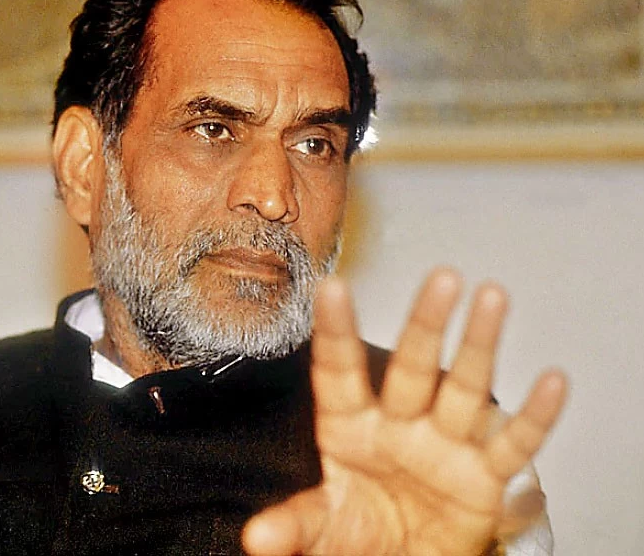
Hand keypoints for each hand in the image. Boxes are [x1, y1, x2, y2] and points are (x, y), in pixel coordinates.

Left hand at [243, 268, 566, 555]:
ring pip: (465, 389)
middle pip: (413, 369)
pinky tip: (550, 382)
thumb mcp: (321, 527)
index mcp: (349, 428)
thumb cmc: (360, 533)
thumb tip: (257, 539)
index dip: (336, 331)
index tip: (330, 287)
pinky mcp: (483, 478)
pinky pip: (512, 447)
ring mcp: (444, 447)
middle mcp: (399, 426)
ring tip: (492, 296)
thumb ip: (296, 525)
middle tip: (441, 278)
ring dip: (479, 346)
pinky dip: (534, 418)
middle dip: (425, 324)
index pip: (339, 372)